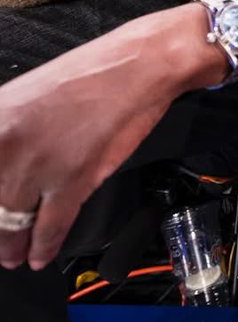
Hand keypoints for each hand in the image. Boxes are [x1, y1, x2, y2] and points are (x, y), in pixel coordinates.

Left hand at [0, 6, 223, 270]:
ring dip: (12, 244)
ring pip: (12, 221)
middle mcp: (4, 144)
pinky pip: (49, 226)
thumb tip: (3, 166)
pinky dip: (43, 246)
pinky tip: (40, 254)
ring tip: (13, 256)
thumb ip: (6, 133)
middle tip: (0, 243)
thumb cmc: (92, 75)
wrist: (139, 66)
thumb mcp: (27, 96)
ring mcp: (35, 165)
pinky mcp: (69, 182)